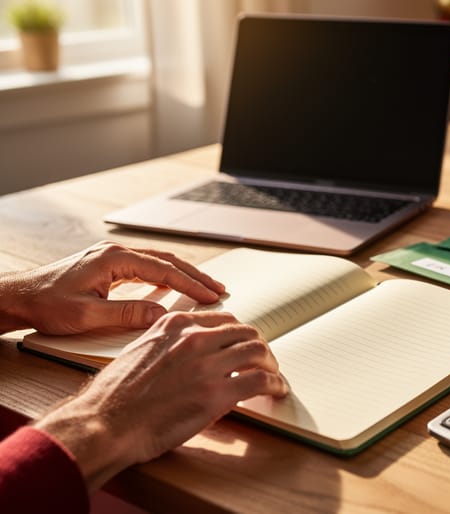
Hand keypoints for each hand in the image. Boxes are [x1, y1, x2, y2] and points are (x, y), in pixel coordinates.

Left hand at [0, 241, 225, 334]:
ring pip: (158, 262)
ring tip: (205, 287)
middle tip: (219, 290)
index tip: (212, 297)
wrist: (17, 298)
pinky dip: (165, 276)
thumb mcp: (87, 315)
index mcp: (114, 259)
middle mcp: (115, 252)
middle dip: (196, 275)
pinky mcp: (106, 266)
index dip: (191, 285)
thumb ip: (128, 314)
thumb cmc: (45, 306)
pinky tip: (174, 285)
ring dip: (183, 274)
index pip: (164, 270)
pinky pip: (145, 268)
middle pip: (167, 260)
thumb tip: (163, 314)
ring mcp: (110, 257)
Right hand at [35, 311, 288, 490]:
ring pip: (258, 351)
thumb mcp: (140, 353)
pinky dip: (275, 384)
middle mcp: (194, 338)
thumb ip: (168, 346)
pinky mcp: (218, 392)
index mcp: (175, 325)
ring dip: (271, 364)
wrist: (104, 423)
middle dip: (259, 346)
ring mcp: (207, 364)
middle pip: (245, 332)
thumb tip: (190, 356)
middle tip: (264, 361)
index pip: (223, 320)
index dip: (238, 334)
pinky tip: (278, 391)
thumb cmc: (114, 397)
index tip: (244, 345)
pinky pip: (260, 381)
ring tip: (273, 376)